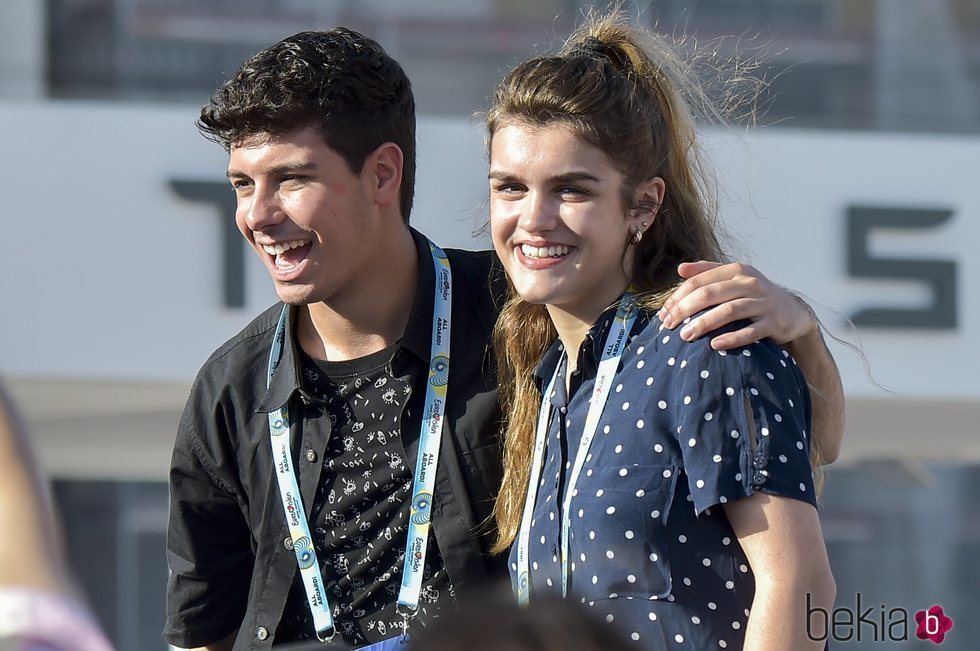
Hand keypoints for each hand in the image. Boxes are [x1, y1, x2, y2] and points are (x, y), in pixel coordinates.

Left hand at [658, 261, 816, 349]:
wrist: (792, 312)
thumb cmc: (754, 296)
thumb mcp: (734, 279)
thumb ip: (707, 272)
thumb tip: (680, 269)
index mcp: (736, 271)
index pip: (699, 281)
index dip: (678, 297)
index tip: (663, 314)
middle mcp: (750, 283)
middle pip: (710, 294)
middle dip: (685, 310)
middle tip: (668, 326)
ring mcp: (763, 302)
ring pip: (729, 311)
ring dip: (704, 324)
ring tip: (685, 336)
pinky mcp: (773, 323)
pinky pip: (750, 331)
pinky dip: (732, 339)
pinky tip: (714, 346)